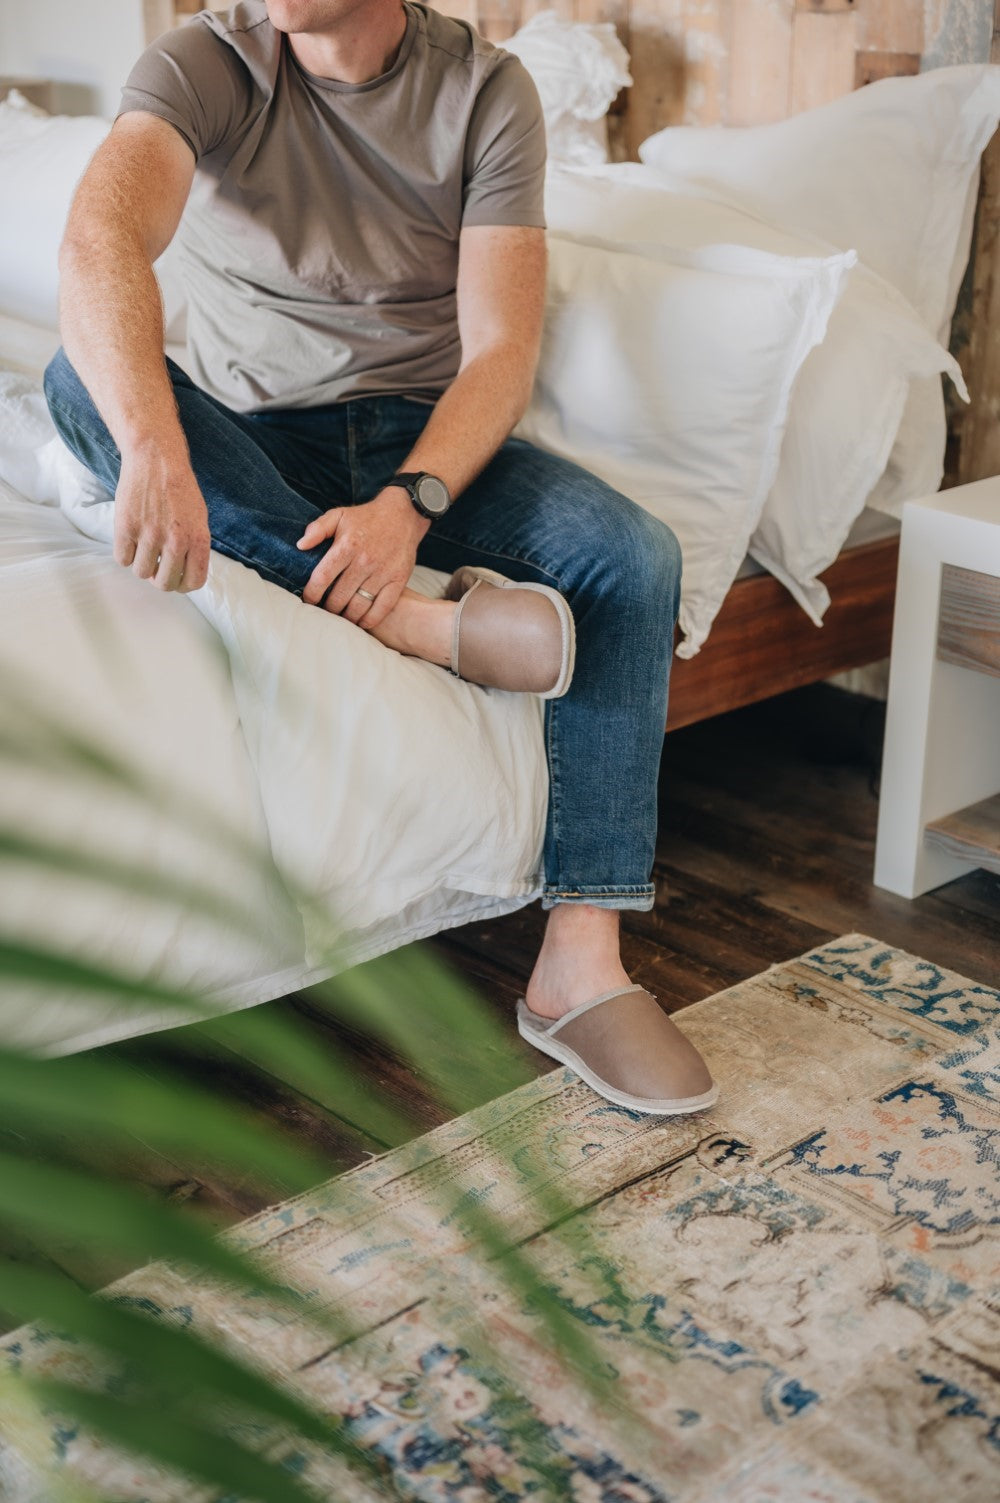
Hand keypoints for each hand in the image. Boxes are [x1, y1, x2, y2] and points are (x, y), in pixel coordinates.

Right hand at [114, 441, 210, 592]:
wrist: (156, 459)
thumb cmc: (180, 489)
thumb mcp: (199, 518)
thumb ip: (195, 547)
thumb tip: (186, 575)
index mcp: (198, 539)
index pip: (194, 582)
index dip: (183, 585)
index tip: (176, 578)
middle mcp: (176, 541)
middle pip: (165, 583)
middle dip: (159, 578)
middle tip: (156, 565)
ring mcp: (150, 535)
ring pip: (141, 572)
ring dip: (141, 563)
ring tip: (143, 546)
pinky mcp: (126, 527)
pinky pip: (122, 559)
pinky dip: (124, 553)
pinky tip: (130, 539)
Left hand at [297, 487, 429, 628]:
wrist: (403, 515)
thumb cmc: (366, 518)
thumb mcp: (339, 515)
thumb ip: (318, 529)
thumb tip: (300, 545)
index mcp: (347, 546)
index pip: (323, 577)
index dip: (312, 593)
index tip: (308, 600)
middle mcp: (364, 561)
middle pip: (339, 597)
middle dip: (328, 609)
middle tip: (325, 611)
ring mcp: (383, 572)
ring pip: (359, 606)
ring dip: (347, 617)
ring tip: (340, 618)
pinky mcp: (399, 580)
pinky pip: (383, 608)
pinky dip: (370, 620)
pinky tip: (361, 622)